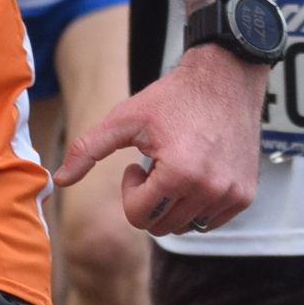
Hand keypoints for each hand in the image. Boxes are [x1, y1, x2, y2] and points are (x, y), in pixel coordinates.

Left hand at [57, 43, 264, 238]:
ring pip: (185, 226)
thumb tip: (58, 180)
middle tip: (155, 165)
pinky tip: (195, 173)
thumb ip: (87, 150)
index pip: (138, 216)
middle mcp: (209, 189)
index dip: (130, 191)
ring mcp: (231, 194)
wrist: (224, 78)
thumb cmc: (171, 98)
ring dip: (173, 203)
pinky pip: (210, 222)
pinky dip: (197, 205)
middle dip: (150, 200)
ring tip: (176, 166)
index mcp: (178, 174)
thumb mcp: (123, 119)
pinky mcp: (245, 195)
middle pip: (160, 226)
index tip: (137, 165)